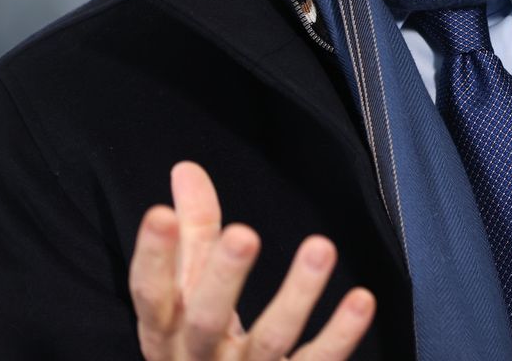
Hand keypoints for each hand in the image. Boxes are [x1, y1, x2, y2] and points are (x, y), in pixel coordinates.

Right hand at [130, 161, 374, 359]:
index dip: (152, 257)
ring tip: (321, 248)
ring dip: (298, 295)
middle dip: (223, 277)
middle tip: (244, 234)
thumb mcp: (186, 293)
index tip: (159, 215)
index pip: (150, 293)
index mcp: (164, 330)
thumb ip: (191, 233)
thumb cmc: (197, 341)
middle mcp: (197, 358)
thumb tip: (186, 169)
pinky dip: (341, 334)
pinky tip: (361, 300)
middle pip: (206, 320)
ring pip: (270, 340)